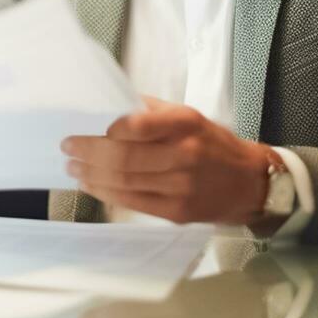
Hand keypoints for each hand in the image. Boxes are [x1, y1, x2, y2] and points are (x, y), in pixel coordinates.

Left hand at [61, 96, 271, 224]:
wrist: (250, 183)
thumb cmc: (213, 144)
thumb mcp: (189, 116)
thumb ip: (152, 111)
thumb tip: (110, 106)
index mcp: (185, 124)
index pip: (138, 125)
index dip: (108, 129)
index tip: (89, 127)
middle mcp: (184, 154)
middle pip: (124, 157)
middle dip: (89, 153)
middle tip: (68, 148)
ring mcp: (180, 186)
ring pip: (124, 182)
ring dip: (91, 175)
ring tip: (73, 168)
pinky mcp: (177, 212)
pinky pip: (133, 203)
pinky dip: (107, 194)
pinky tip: (91, 186)